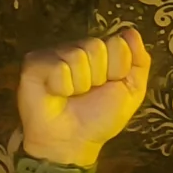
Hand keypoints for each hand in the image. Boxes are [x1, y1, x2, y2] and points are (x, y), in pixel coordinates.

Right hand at [17, 29, 149, 166]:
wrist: (74, 141)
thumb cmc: (100, 117)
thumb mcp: (132, 91)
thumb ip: (138, 61)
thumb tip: (131, 31)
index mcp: (101, 52)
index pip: (118, 42)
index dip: (118, 69)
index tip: (110, 85)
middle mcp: (77, 48)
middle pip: (97, 46)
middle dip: (99, 76)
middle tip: (88, 93)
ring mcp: (54, 54)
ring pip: (78, 55)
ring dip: (81, 84)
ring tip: (72, 95)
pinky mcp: (34, 63)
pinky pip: (58, 66)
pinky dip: (63, 87)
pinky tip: (56, 94)